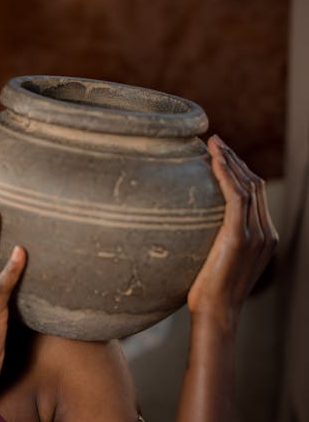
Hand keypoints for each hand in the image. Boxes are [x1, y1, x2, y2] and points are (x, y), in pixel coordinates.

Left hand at [187, 135, 277, 328]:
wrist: (214, 314)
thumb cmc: (206, 293)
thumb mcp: (215, 261)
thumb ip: (215, 241)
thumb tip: (189, 225)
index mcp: (263, 237)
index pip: (255, 194)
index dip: (239, 170)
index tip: (220, 154)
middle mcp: (265, 233)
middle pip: (255, 184)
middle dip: (235, 159)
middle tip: (215, 141)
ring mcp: (256, 235)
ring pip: (248, 186)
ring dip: (230, 160)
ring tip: (213, 143)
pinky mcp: (240, 237)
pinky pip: (236, 197)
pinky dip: (226, 175)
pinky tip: (213, 161)